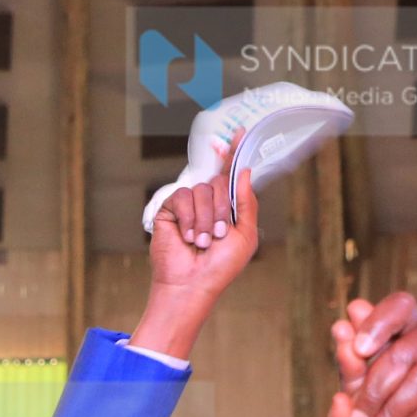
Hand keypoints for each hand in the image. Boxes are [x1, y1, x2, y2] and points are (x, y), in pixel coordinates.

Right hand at [132, 163, 257, 357]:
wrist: (192, 284)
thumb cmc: (219, 267)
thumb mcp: (245, 235)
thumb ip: (247, 201)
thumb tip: (244, 171)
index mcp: (227, 207)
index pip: (230, 175)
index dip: (234, 154)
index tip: (240, 132)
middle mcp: (207, 203)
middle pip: (218, 181)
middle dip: (221, 208)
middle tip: (217, 235)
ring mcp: (187, 206)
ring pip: (201, 190)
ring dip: (205, 219)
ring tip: (200, 242)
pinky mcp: (169, 210)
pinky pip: (182, 197)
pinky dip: (188, 218)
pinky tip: (186, 237)